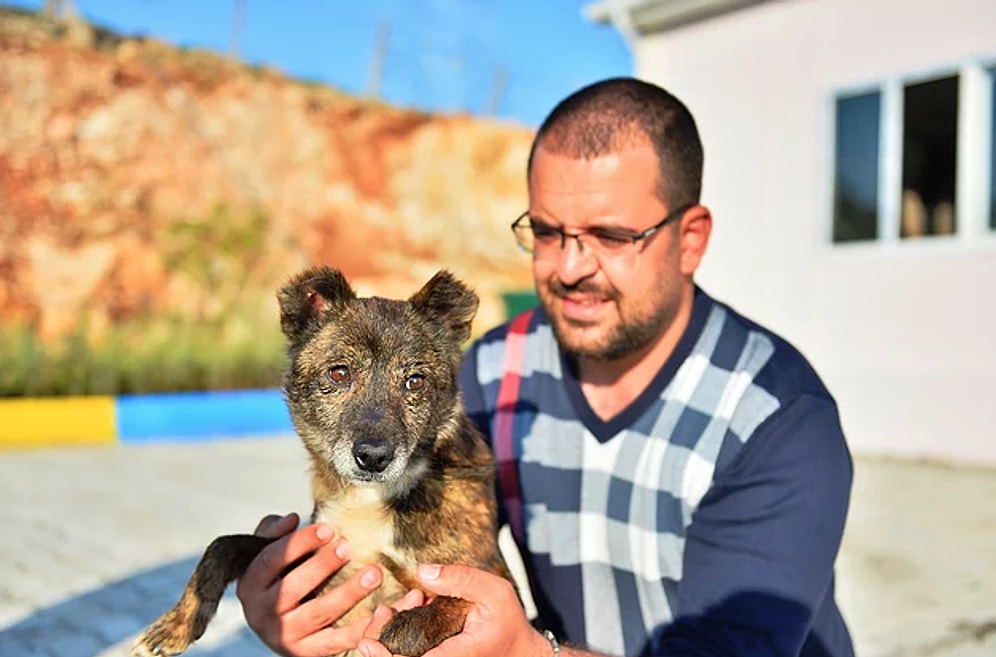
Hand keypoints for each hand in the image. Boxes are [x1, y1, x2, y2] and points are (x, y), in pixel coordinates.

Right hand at [235, 512, 384, 656]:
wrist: (274, 622)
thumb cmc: (275, 578)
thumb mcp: (266, 551)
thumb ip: (274, 532)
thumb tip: (292, 519)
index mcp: (250, 586)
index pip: (271, 560)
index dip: (300, 542)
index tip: (328, 528)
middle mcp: (262, 614)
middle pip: (293, 588)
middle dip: (323, 566)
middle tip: (348, 547)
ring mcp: (284, 636)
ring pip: (318, 613)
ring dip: (348, 593)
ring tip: (373, 573)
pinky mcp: (305, 652)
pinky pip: (336, 641)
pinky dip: (359, 629)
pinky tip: (380, 610)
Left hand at [357, 564, 549, 656]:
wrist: (517, 650)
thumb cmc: (508, 622)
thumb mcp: (495, 593)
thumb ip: (461, 579)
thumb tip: (423, 571)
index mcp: (456, 656)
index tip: (367, 642)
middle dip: (380, 640)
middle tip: (382, 610)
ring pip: (399, 656)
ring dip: (387, 634)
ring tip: (391, 607)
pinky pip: (406, 651)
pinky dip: (398, 631)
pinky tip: (408, 607)